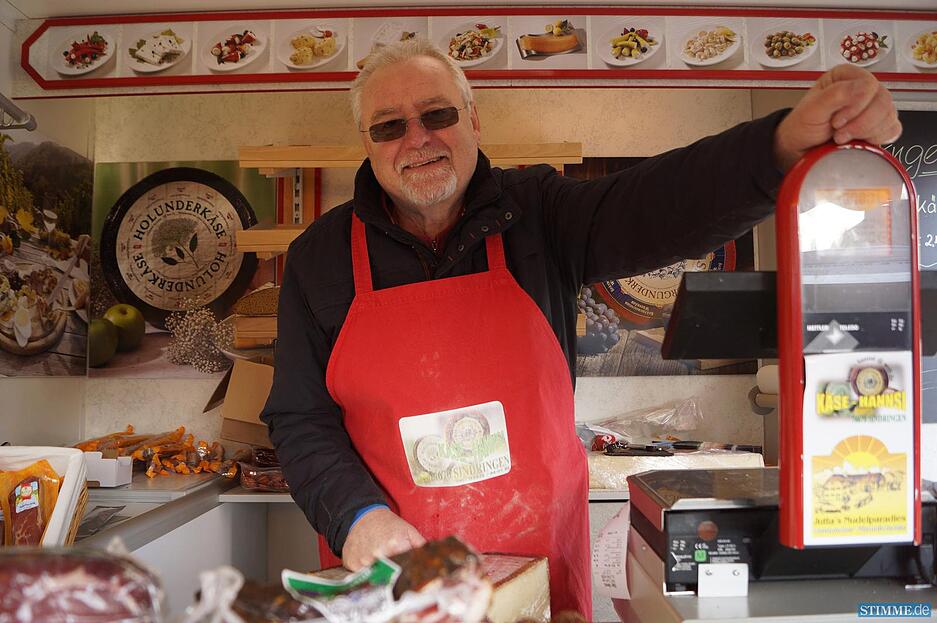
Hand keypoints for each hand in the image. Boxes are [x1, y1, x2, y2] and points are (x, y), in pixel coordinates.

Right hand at [341, 508, 425, 570]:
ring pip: (372, 578)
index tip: (403, 571)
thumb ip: (421, 546)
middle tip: (390, 565)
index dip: (404, 572)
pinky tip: (367, 561)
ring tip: (378, 561)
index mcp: (395, 545)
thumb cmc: (387, 524)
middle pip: (387, 576)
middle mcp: (377, 553)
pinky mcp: (350, 562)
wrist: (364, 515)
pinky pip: (358, 576)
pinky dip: (363, 572)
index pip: (403, 570)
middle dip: (391, 574)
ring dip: (376, 574)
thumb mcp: (409, 531)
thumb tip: (431, 560)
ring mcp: (362, 559)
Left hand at [773, 64, 901, 171]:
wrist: (800, 149)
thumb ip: (836, 94)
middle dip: (860, 123)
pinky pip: (892, 129)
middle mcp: (863, 89)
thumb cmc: (803, 127)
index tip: (837, 121)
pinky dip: (876, 138)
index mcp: (846, 76)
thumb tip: (862, 86)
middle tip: (839, 132)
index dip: (856, 106)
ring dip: (866, 132)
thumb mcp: (811, 110)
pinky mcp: (879, 125)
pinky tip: (858, 140)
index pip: (868, 84)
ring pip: (889, 116)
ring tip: (843, 137)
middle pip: (883, 101)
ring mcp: (874, 107)